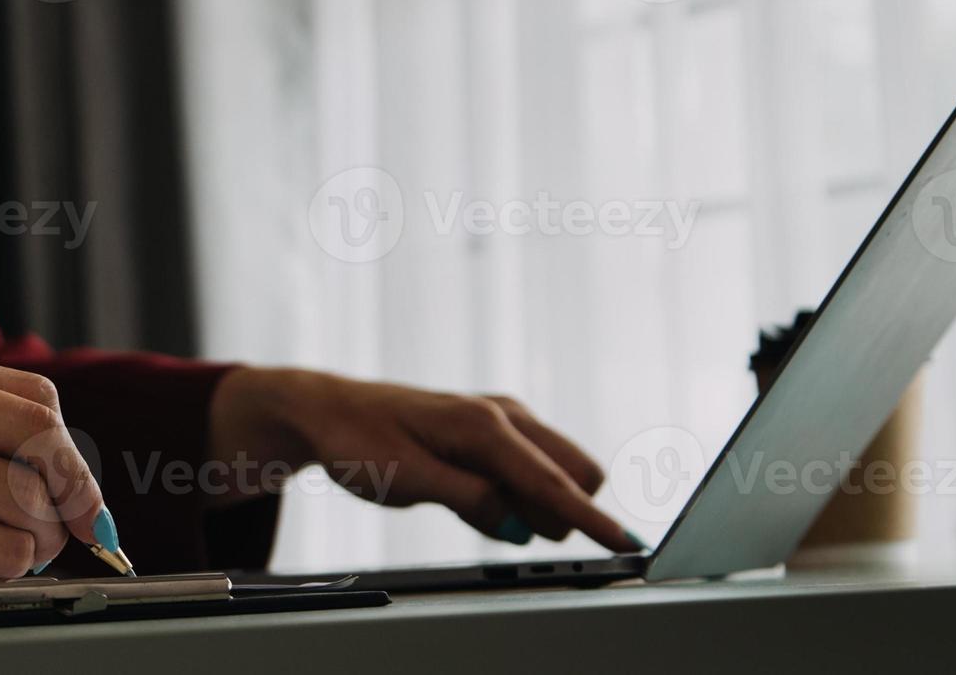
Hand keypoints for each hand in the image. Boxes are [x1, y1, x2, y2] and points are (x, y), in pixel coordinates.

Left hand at [212, 368, 640, 551]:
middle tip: (490, 519)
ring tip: (459, 496)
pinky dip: (514, 494)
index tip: (626, 544)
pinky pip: (529, 471)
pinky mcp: (494, 434)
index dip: (590, 519)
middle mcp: (504, 416)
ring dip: (531, 503)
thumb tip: (519, 523)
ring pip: (555, 473)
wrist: (329, 411)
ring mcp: (502, 420)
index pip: (552, 482)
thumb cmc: (361, 440)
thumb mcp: (408, 480)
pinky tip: (467, 492)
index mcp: (484, 426)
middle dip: (556, 510)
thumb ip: (470, 500)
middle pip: (574, 473)